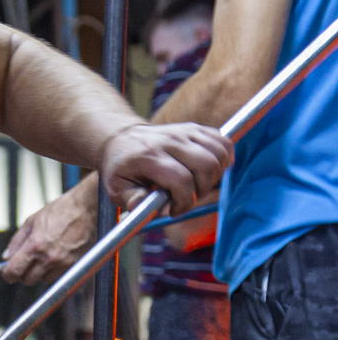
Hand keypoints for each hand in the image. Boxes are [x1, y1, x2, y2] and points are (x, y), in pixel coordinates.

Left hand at [3, 183, 97, 285]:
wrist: (86, 208)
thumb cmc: (60, 211)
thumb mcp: (31, 221)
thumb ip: (16, 242)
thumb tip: (6, 257)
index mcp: (35, 245)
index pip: (14, 272)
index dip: (8, 274)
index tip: (8, 273)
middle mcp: (49, 258)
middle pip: (28, 280)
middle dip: (23, 274)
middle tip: (25, 263)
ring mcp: (64, 263)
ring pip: (44, 280)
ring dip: (40, 273)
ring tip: (43, 257)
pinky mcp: (75, 265)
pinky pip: (59, 277)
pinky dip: (53, 271)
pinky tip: (55, 258)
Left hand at [99, 121, 230, 214]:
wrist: (121, 139)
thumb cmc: (120, 168)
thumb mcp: (115, 188)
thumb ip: (130, 199)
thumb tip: (141, 206)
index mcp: (148, 156)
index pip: (181, 180)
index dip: (184, 202)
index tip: (174, 210)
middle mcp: (169, 141)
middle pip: (206, 166)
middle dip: (202, 190)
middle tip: (188, 197)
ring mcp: (184, 132)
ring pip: (219, 154)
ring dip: (215, 176)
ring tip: (197, 185)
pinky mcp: (195, 129)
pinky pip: (223, 142)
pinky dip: (224, 159)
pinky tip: (210, 171)